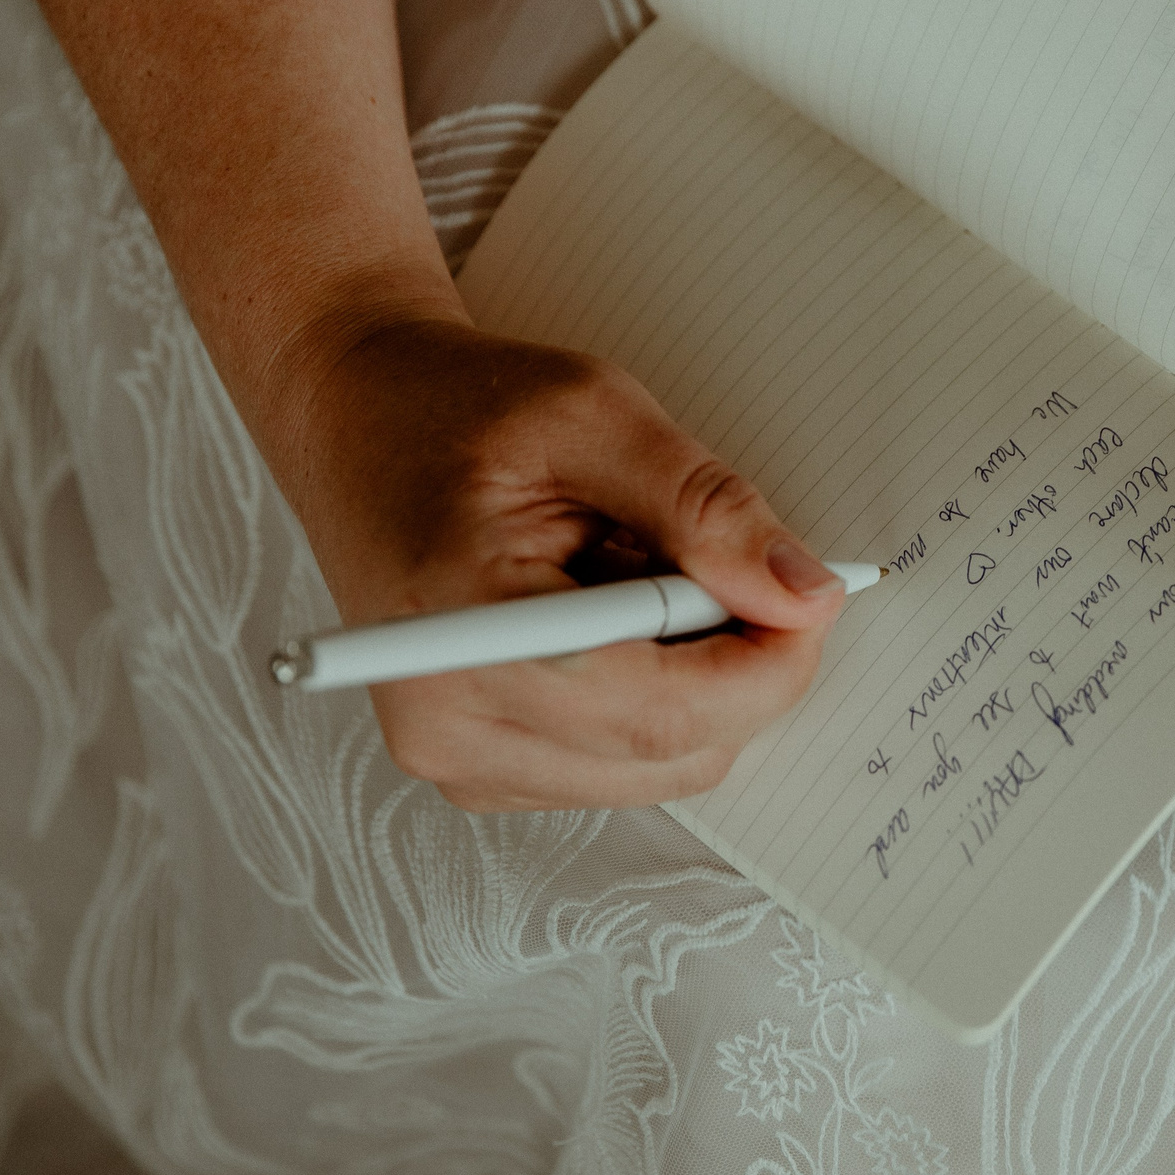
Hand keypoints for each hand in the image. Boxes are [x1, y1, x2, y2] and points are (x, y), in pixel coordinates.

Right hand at [270, 312, 849, 807]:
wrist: (357, 421)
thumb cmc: (460, 405)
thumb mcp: (596, 415)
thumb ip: (706, 509)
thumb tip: (805, 595)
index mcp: (464, 631)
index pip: (659, 708)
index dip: (766, 663)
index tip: (817, 596)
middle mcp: (448, 725)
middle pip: (673, 751)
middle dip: (742, 667)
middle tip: (737, 564)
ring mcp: (457, 761)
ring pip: (660, 767)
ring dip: (697, 680)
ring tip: (641, 573)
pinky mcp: (477, 770)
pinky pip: (620, 763)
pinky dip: (655, 696)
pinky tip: (613, 615)